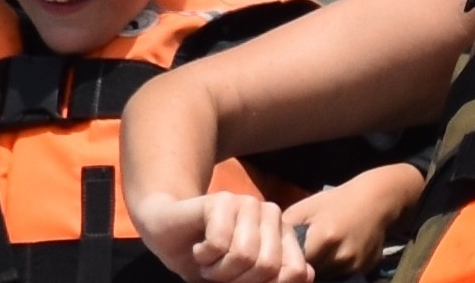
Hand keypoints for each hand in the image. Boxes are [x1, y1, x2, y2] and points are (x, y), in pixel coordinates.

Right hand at [138, 192, 313, 282]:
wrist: (167, 231)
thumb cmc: (206, 259)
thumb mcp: (241, 278)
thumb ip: (274, 277)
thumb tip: (307, 275)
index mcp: (283, 234)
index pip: (294, 271)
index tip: (240, 281)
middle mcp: (271, 215)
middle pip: (267, 267)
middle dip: (234, 279)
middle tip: (217, 270)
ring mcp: (248, 204)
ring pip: (244, 256)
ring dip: (217, 269)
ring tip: (208, 259)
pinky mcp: (222, 200)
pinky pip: (219, 244)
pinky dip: (203, 256)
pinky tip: (198, 247)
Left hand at [284, 164, 423, 276]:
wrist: (378, 200)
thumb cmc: (336, 201)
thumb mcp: (305, 208)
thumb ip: (284, 230)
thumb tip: (264, 248)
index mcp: (323, 238)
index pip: (294, 265)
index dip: (285, 264)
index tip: (280, 262)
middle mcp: (340, 256)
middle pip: (310, 274)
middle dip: (301, 269)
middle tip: (296, 261)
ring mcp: (355, 265)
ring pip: (325, 277)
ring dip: (317, 271)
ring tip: (315, 257)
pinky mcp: (365, 269)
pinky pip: (342, 276)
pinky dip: (334, 270)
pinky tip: (333, 256)